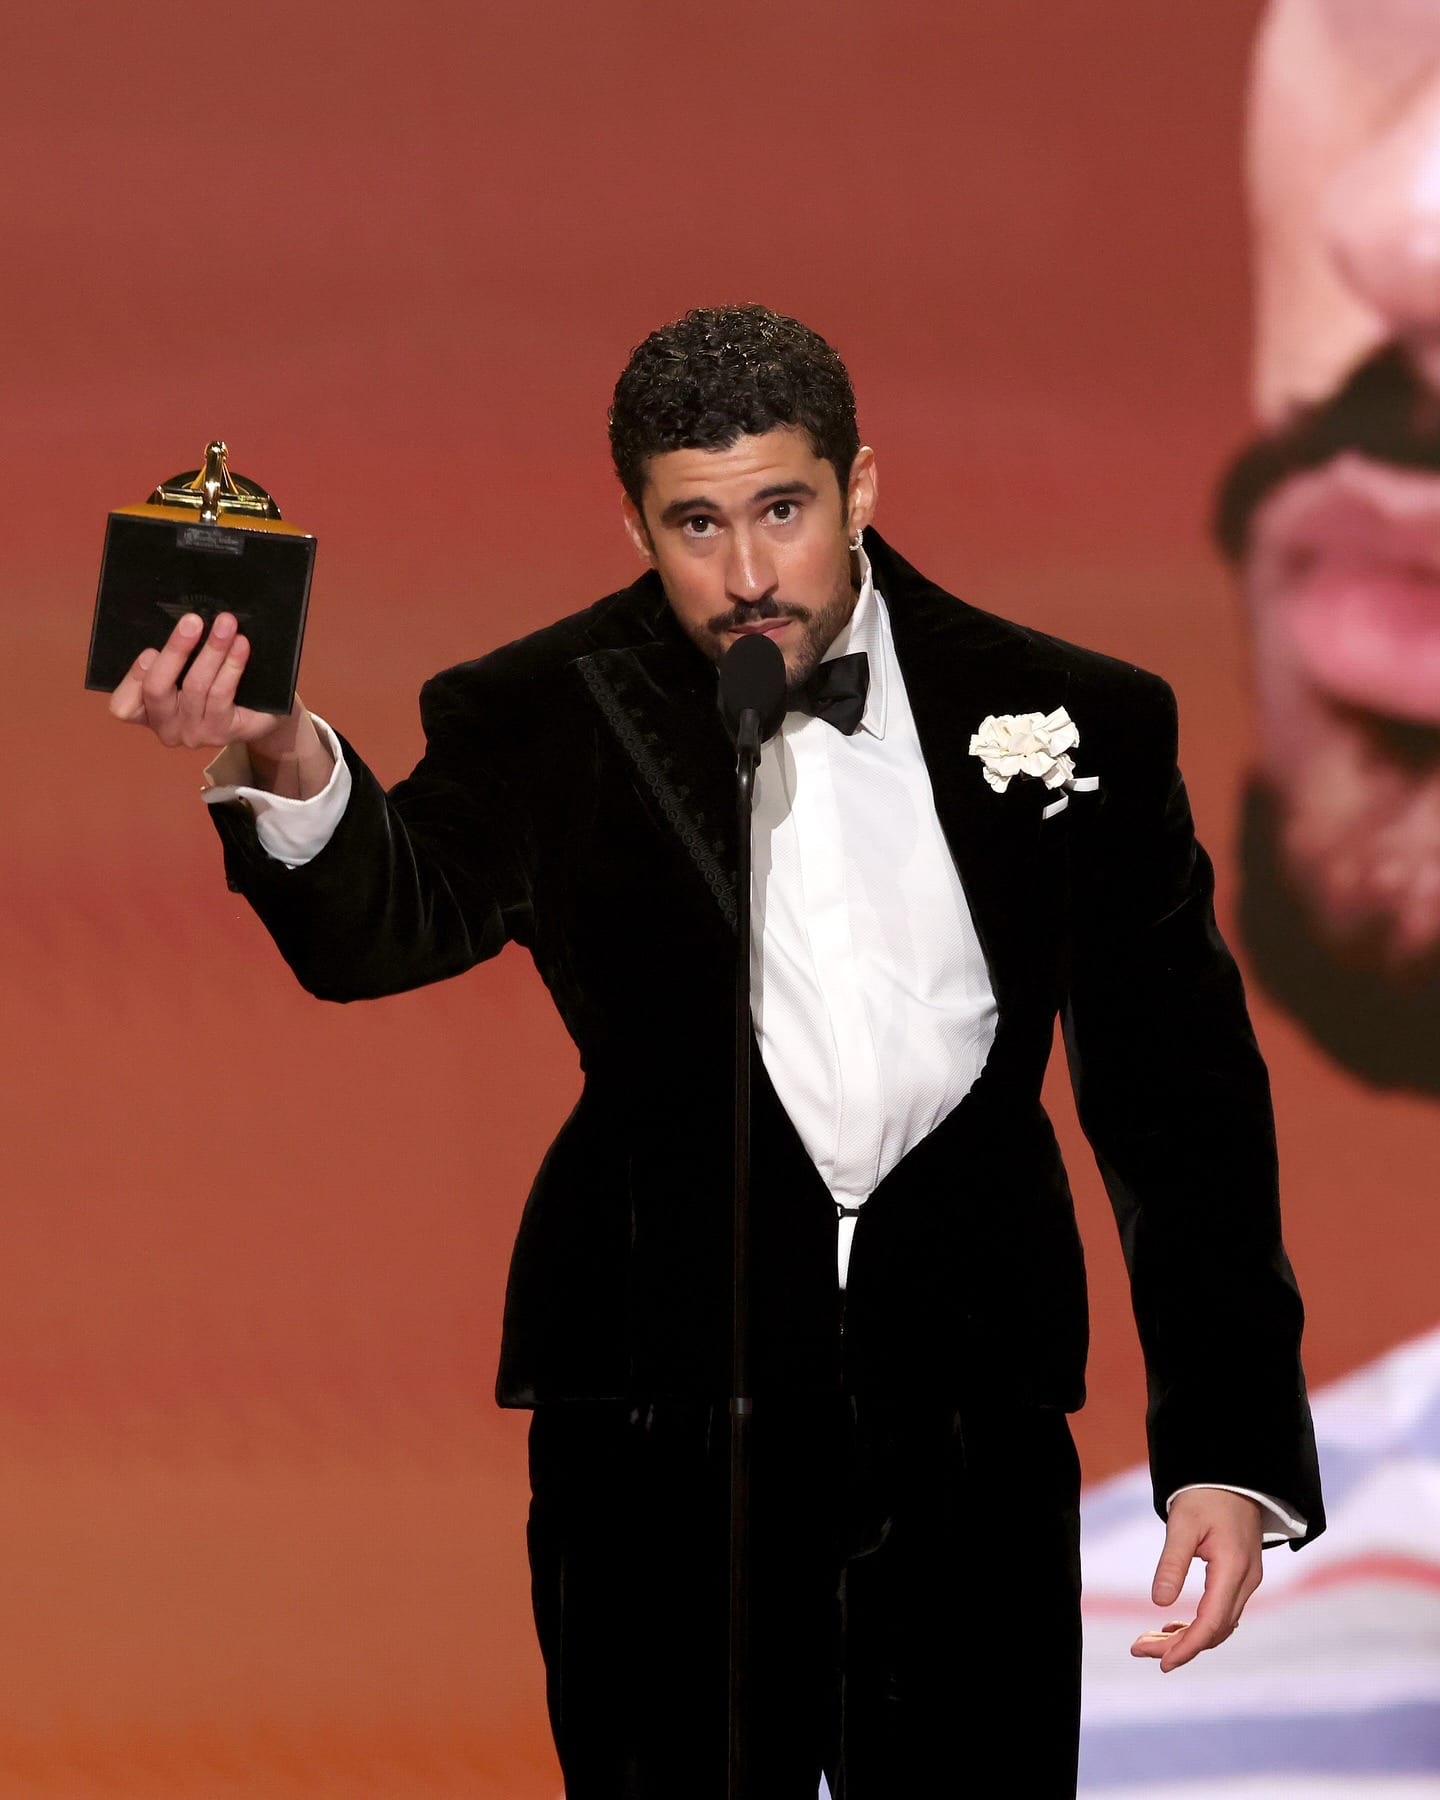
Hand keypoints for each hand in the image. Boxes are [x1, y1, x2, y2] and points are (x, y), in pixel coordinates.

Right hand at [108, 609, 299, 752]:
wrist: (255, 714)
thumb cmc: (209, 684)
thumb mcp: (181, 671)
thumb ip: (170, 656)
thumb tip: (180, 621)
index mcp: (145, 713)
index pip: (123, 706)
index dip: (133, 679)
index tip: (149, 650)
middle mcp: (166, 728)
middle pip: (157, 689)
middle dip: (175, 650)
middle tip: (193, 620)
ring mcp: (194, 733)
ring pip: (195, 686)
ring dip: (212, 650)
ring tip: (226, 624)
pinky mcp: (223, 732)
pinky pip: (223, 693)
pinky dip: (232, 665)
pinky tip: (240, 645)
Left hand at [1130, 1488, 1262, 1671]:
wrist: (1232, 1475)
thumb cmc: (1205, 1495)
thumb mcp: (1182, 1523)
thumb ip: (1172, 1562)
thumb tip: (1160, 1602)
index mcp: (1233, 1569)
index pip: (1212, 1622)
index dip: (1188, 1646)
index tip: (1163, 1663)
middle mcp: (1246, 1580)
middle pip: (1215, 1630)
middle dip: (1179, 1646)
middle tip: (1139, 1649)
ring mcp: (1246, 1580)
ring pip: (1218, 1624)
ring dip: (1186, 1637)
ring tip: (1148, 1642)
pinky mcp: (1240, 1577)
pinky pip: (1221, 1612)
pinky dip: (1198, 1624)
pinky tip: (1171, 1626)